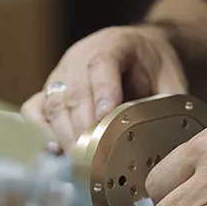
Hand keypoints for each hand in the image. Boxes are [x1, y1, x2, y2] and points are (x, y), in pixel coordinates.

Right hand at [21, 26, 186, 152]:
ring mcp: (62, 72)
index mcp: (115, 43)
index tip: (105, 118)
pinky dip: (42, 132)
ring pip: (53, 103)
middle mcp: (81, 55)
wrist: (141, 50)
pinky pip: (35, 110)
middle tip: (93, 158)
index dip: (103, 91)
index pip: (103, 63)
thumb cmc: (155, 68)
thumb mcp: (171, 79)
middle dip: (83, 127)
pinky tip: (56, 151)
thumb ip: (168, 104)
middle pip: (75, 91)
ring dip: (64, 135)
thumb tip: (170, 140)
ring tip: (79, 162)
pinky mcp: (50, 90)